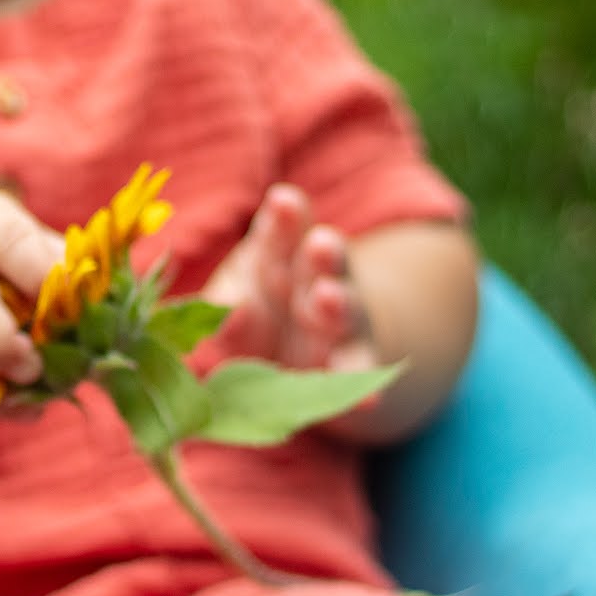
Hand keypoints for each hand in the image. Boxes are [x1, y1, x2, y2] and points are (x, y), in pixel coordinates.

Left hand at [207, 184, 378, 372]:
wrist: (301, 358)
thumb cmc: (255, 316)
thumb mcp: (236, 305)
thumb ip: (230, 305)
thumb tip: (227, 311)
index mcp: (280, 256)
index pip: (281, 232)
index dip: (284, 218)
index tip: (282, 200)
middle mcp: (315, 282)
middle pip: (322, 262)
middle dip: (323, 253)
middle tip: (321, 244)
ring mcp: (339, 323)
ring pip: (345, 310)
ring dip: (339, 304)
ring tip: (330, 299)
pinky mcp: (353, 364)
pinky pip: (359, 372)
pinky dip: (361, 381)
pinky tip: (368, 394)